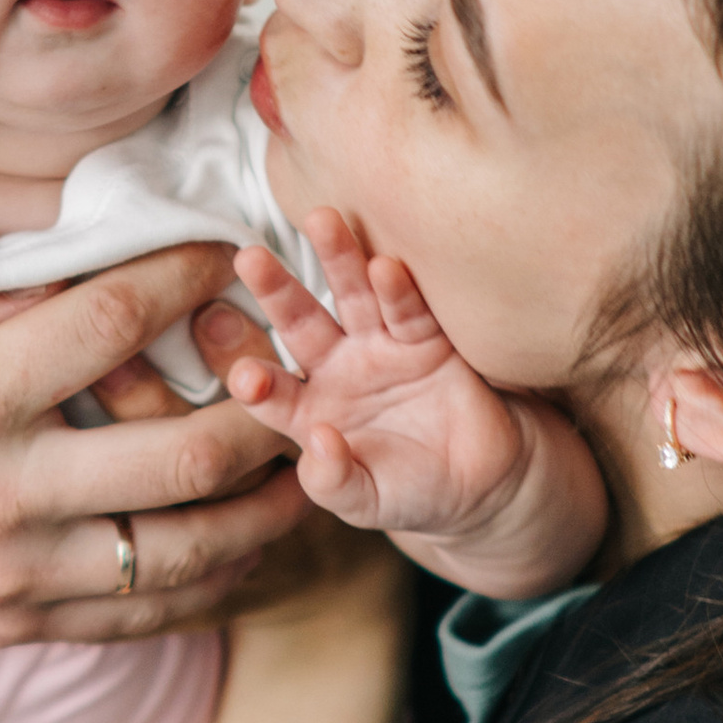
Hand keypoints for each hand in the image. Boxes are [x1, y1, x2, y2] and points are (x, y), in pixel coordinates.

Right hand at [0, 240, 305, 664]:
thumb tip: (66, 255)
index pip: (106, 323)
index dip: (183, 277)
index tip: (225, 248)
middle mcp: (3, 492)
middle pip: (186, 453)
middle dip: (266, 409)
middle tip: (302, 366)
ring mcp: (20, 572)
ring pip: (189, 547)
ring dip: (267, 505)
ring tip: (308, 457)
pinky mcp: (24, 624)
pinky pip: (151, 611)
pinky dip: (219, 578)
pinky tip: (252, 541)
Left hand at [202, 208, 606, 596]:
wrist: (477, 485)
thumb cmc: (409, 493)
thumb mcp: (364, 502)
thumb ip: (334, 481)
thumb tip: (318, 441)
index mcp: (308, 410)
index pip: (272, 391)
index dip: (258, 383)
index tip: (245, 378)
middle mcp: (336, 368)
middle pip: (300, 323)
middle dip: (276, 290)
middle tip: (250, 258)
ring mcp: (380, 348)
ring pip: (353, 297)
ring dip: (339, 260)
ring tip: (322, 221)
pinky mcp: (427, 340)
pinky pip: (409, 311)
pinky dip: (399, 290)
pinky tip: (384, 266)